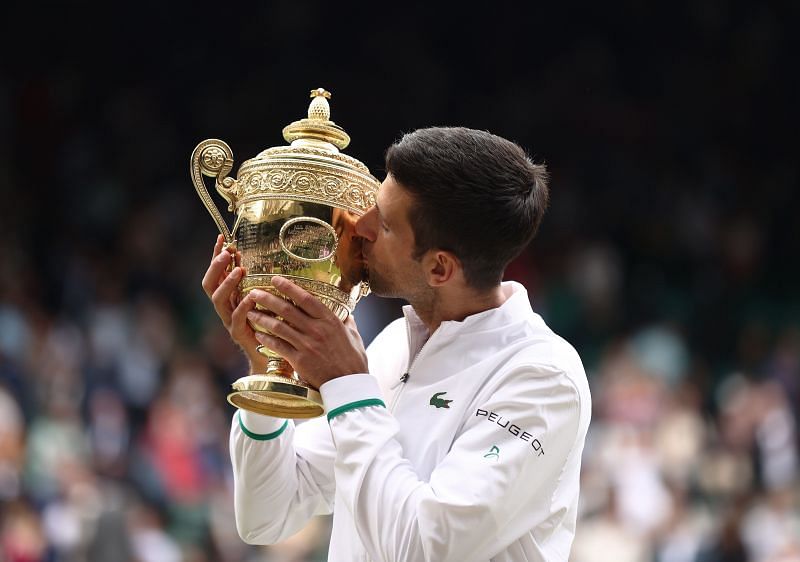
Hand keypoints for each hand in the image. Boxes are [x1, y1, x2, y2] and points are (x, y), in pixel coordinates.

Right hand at [201, 235, 266, 372]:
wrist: (270, 355)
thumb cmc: (267, 323)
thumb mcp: (261, 296)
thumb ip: (255, 279)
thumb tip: (254, 255)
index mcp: (228, 296)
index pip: (215, 273)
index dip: (215, 255)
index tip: (221, 238)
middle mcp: (224, 308)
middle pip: (209, 285)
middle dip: (216, 267)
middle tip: (227, 253)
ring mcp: (229, 321)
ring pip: (218, 301)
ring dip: (227, 283)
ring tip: (239, 270)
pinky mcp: (239, 334)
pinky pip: (236, 319)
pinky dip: (243, 307)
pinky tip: (251, 297)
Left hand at [246, 276, 367, 388]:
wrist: (349, 384)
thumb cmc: (354, 360)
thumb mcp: (354, 336)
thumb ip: (348, 323)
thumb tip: (347, 314)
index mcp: (330, 320)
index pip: (306, 298)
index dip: (289, 287)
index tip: (275, 279)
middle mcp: (317, 330)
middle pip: (287, 309)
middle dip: (268, 299)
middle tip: (254, 293)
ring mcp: (307, 345)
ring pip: (279, 327)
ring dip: (262, 318)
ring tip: (250, 312)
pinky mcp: (299, 360)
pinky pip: (278, 346)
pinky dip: (266, 339)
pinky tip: (258, 334)